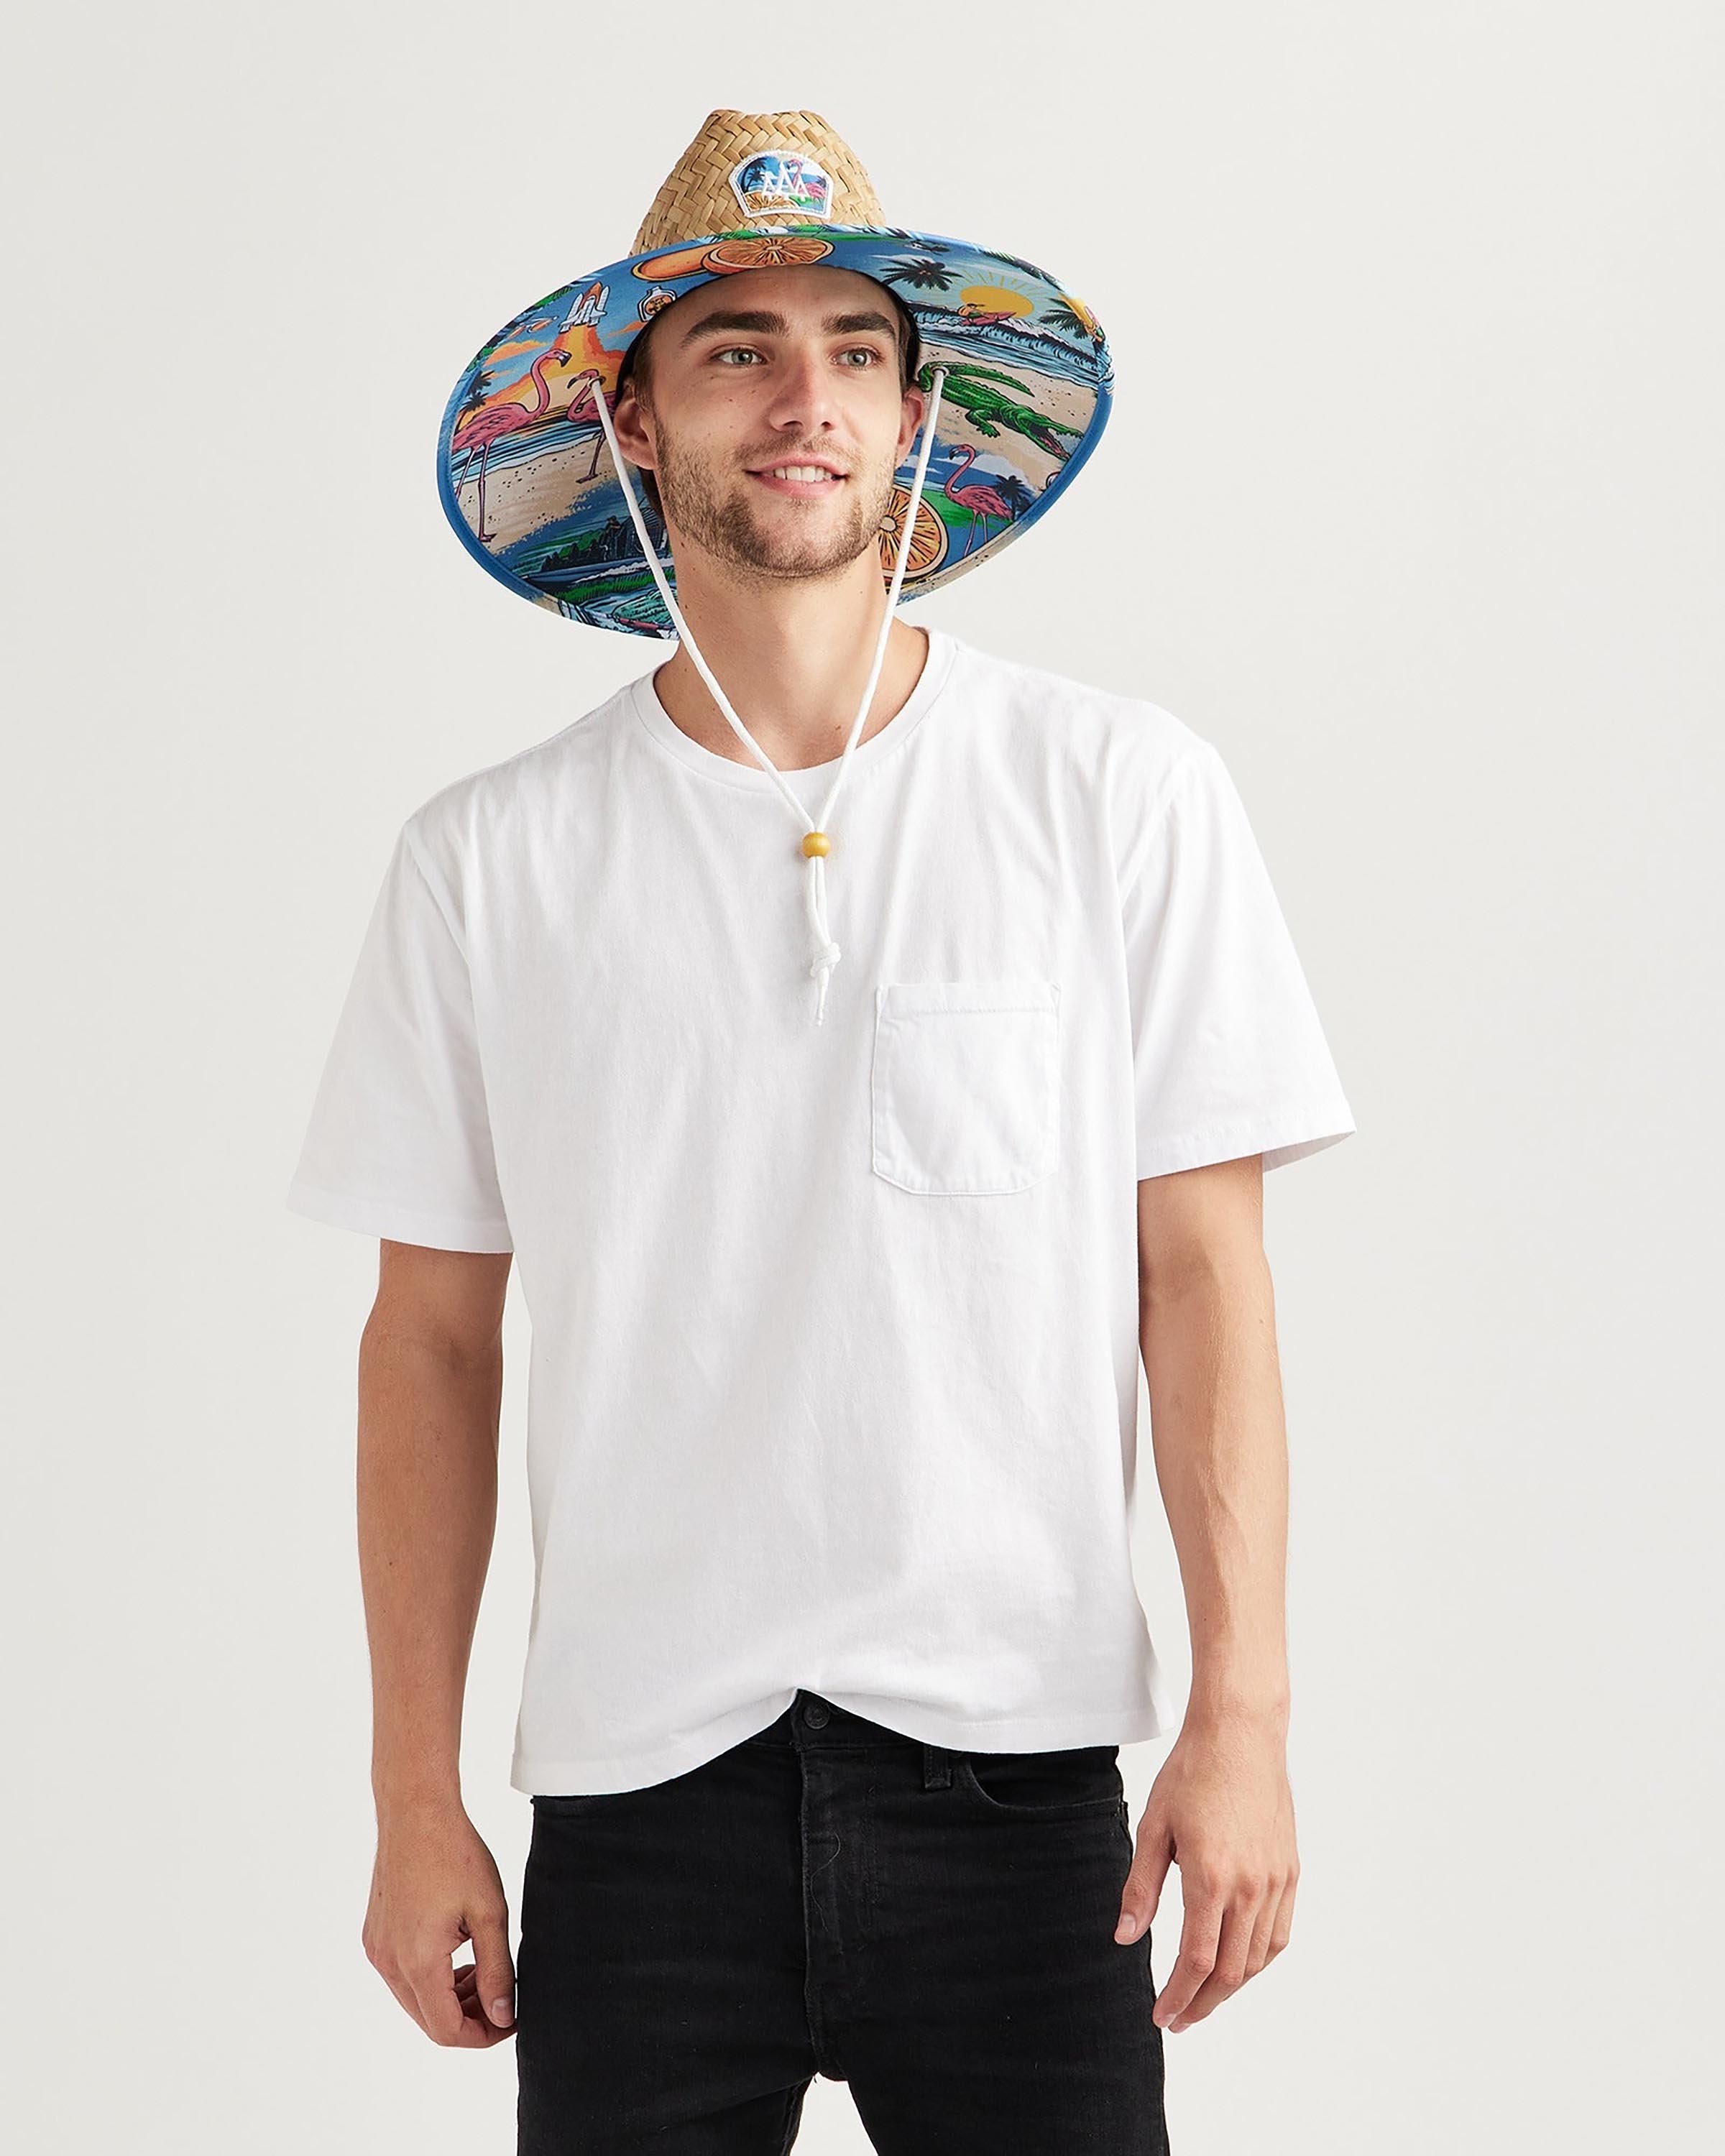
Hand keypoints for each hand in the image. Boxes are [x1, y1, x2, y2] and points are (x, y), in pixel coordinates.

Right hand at [363, 1798, 516, 2045]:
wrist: (416, 1811)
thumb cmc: (456, 1854)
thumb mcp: (489, 1913)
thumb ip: (497, 1970)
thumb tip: (504, 2016)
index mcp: (416, 1962)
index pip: (447, 2031)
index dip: (483, 2036)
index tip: (511, 2021)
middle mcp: (388, 1962)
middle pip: (429, 2020)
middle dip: (469, 2018)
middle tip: (503, 1996)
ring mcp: (377, 1948)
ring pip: (415, 1999)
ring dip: (450, 1998)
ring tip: (484, 1971)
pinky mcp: (375, 1934)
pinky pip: (402, 1975)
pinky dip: (431, 1977)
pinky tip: (457, 1954)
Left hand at [1113, 1714, 1297, 2032]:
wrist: (1241, 1734)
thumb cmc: (1192, 1774)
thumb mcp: (1153, 1827)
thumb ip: (1141, 1887)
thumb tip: (1125, 1938)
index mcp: (1210, 1879)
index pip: (1195, 1962)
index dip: (1177, 1997)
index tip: (1161, 2016)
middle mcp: (1250, 1888)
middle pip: (1229, 1972)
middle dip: (1202, 2004)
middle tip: (1178, 2019)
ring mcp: (1275, 1880)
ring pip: (1257, 1959)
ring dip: (1229, 1987)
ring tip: (1202, 1995)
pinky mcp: (1289, 1870)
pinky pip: (1279, 1934)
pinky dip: (1258, 1960)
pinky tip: (1238, 1963)